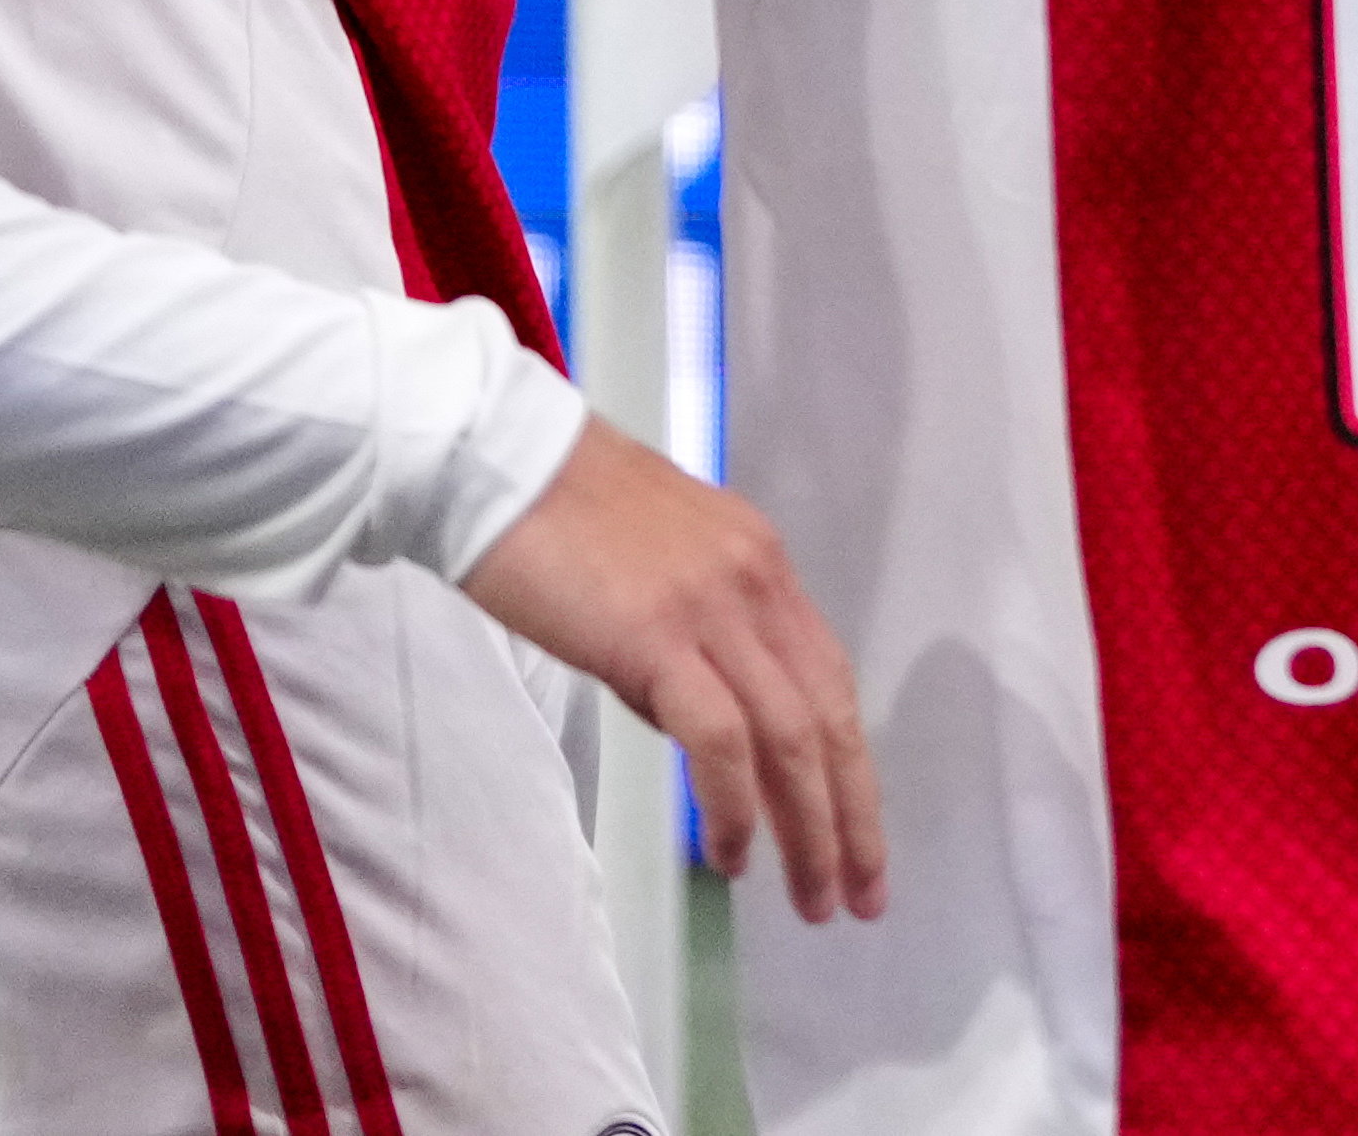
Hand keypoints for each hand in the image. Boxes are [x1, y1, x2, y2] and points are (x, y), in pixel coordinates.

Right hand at [453, 422, 884, 923]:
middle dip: (854, 816)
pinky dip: (736, 806)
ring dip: (809, 828)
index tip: (861, 834)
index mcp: (761, 562)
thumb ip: (696, 634)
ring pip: (792, 737)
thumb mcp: (658, 564)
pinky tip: (733, 852)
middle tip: (863, 895)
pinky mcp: (658, 635)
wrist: (493, 462)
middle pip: (830, 717)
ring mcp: (712, 607)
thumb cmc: (555, 515)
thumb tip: (702, 726)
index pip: (829, 679)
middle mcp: (756, 582)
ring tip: (813, 896)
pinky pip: (721, 739)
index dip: (852, 763)